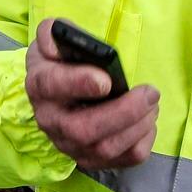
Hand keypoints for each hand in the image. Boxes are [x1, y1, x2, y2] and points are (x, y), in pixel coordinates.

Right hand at [25, 18, 159, 170]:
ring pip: (107, 148)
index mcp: (40, 85)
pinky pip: (124, 159)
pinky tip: (145, 119)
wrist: (61, 90)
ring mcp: (70, 145)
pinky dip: (144, 139)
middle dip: (123, 112)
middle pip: (84, 130)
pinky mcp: (92, 159)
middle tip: (150, 93)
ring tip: (152, 102)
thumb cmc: (62, 61)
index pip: (52, 87)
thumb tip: (58, 42)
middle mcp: (50, 120)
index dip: (79, 83)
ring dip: (138, 124)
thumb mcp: (53, 39)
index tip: (106, 79)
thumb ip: (53, 32)